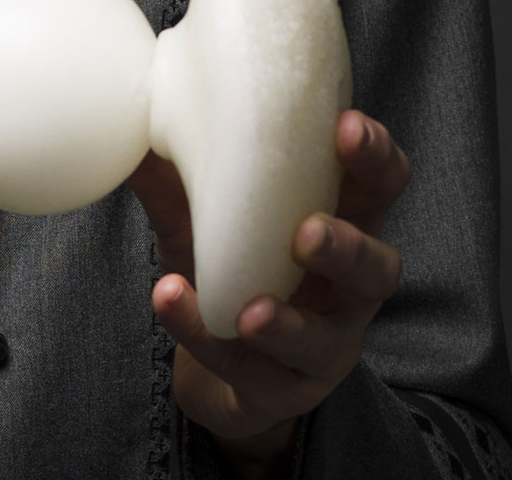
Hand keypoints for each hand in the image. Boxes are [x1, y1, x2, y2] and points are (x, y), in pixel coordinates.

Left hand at [128, 110, 411, 464]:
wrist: (215, 374)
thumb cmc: (230, 275)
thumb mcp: (200, 221)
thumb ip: (175, 181)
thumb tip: (129, 119)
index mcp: (343, 227)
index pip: (381, 188)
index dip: (375, 158)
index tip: (347, 126)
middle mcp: (347, 291)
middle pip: (379, 268)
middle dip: (349, 248)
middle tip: (309, 231)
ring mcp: (322, 347)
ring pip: (325, 341)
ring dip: (289, 324)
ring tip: (251, 309)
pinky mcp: (281, 392)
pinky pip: (249, 371)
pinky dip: (205, 338)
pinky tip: (173, 304)